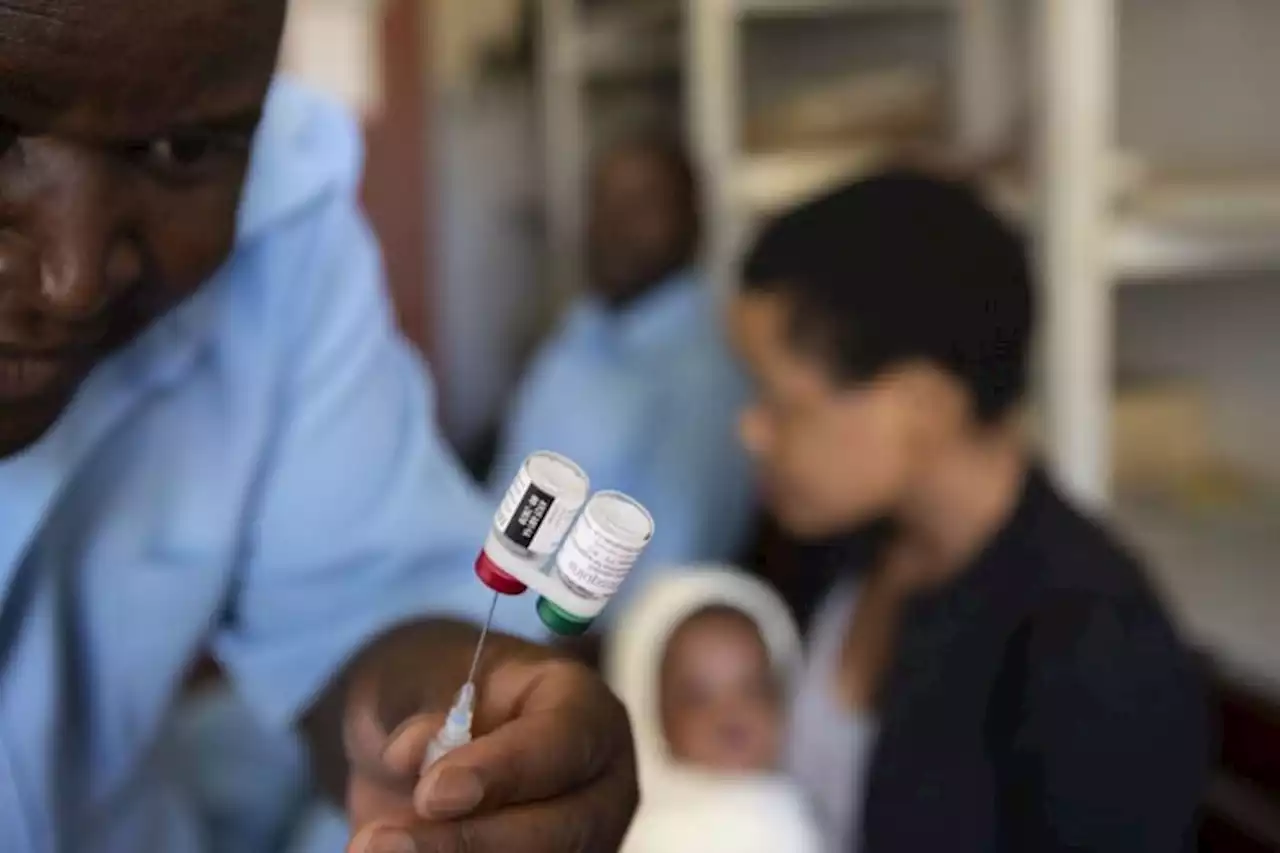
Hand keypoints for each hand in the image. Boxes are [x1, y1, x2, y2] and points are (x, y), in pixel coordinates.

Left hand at [342, 636, 637, 852]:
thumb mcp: (420, 677)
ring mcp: (582, 844)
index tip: (432, 791)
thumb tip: (412, 754)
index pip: (563, 742)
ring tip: (372, 848)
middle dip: (468, 841)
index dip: (502, 770)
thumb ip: (421, 708)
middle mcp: (599, 786)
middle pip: (556, 829)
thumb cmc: (436, 694)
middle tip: (380, 841)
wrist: (425, 750)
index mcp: (586, 711)